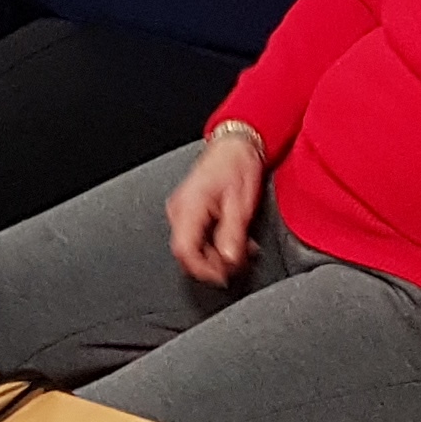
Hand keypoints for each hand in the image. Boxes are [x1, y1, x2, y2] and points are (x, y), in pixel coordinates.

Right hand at [162, 129, 263, 287]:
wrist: (236, 145)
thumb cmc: (237, 166)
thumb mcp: (241, 203)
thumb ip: (233, 235)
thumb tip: (229, 261)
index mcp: (189, 206)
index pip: (185, 251)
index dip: (203, 270)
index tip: (223, 276)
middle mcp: (179, 209)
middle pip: (186, 252)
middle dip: (212, 264)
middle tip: (237, 263)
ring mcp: (181, 209)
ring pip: (191, 247)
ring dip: (215, 255)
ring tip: (240, 250)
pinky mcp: (188, 210)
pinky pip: (195, 237)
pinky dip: (213, 245)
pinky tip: (231, 241)